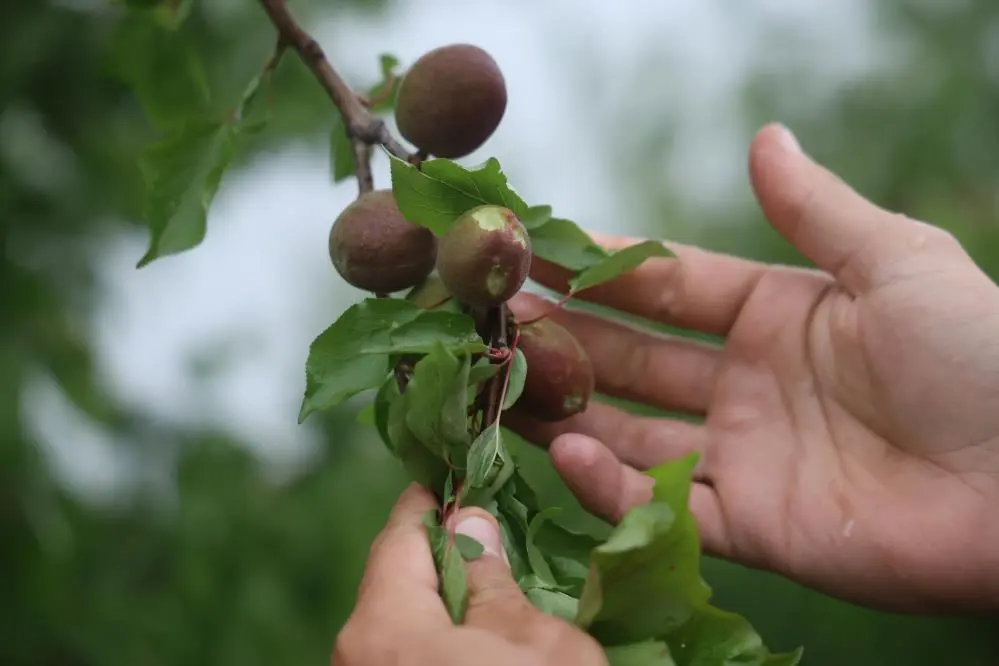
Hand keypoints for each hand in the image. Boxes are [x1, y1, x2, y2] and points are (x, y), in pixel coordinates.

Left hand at [332, 484, 606, 665]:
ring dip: (449, 604)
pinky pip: (408, 656)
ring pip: (404, 626)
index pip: (400, 534)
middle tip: (495, 534)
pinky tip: (484, 643)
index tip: (463, 473)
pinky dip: (442, 642)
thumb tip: (471, 525)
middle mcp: (356, 656)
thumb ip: (496, 581)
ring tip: (498, 590)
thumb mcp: (536, 646)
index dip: (435, 498)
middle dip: (447, 554)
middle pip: (398, 582)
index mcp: (383, 627)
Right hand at [507, 123, 998, 612]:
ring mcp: (742, 457)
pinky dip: (609, 485)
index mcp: (776, 316)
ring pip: (630, 432)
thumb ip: (814, 210)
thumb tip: (763, 136)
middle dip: (565, 336)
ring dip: (566, 409)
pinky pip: (662, 504)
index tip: (535, 248)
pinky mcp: (749, 525)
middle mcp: (746, 386)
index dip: (603, 267)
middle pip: (633, 359)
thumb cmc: (979, 356)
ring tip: (503, 380)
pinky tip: (565, 451)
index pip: (667, 288)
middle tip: (495, 314)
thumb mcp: (895, 262)